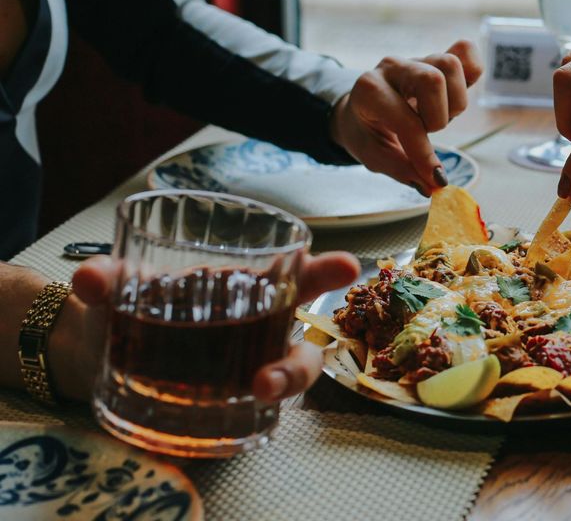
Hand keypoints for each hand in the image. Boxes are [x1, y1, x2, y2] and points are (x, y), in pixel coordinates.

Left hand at [50, 252, 360, 401]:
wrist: (92, 349)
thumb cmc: (122, 305)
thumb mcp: (113, 287)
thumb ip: (106, 279)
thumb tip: (90, 280)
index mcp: (243, 286)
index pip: (295, 275)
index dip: (327, 271)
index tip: (350, 265)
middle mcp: (257, 328)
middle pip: (301, 344)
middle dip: (297, 363)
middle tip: (268, 379)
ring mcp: (248, 367)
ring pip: (288, 381)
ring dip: (280, 390)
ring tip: (255, 395)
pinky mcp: (228, 402)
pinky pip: (254, 415)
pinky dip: (247, 425)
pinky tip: (225, 435)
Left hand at [332, 40, 483, 194]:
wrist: (360, 108)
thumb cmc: (367, 132)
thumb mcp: (374, 155)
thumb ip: (402, 169)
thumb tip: (434, 184)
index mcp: (370, 90)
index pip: (406, 119)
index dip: (423, 152)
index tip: (433, 175)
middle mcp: (393, 67)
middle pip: (433, 79)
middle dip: (438, 117)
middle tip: (428, 132)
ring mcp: (416, 58)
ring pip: (451, 65)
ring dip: (454, 101)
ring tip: (439, 117)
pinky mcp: (436, 58)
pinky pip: (466, 51)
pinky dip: (471, 74)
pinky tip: (455, 96)